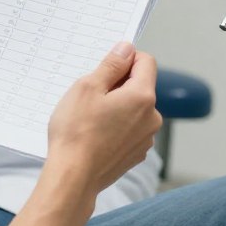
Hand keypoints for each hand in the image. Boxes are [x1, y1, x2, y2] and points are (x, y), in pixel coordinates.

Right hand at [45, 42, 161, 196]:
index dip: (125, 58)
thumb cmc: (76, 132)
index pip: (146, 62)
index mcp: (142, 97)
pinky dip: (116, 125)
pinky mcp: (136, 153)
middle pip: (140, 86)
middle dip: (118, 84)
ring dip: (117, 105)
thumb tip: (126, 48)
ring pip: (134, 108)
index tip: (105, 66)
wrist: (73, 176)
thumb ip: (111, 65)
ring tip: (90, 117)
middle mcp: (152, 118)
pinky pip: (130, 128)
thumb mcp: (87, 87)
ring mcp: (145, 138)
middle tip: (90, 94)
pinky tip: (95, 133)